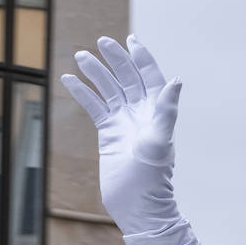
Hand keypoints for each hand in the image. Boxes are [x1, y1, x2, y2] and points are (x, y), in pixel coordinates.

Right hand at [61, 35, 182, 235]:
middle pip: (128, 78)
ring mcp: (124, 122)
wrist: (137, 204)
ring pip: (110, 90)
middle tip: (102, 42)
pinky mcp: (108, 133)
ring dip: (97, 73)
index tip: (130, 40)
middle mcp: (142, 114)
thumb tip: (176, 81)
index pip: (151, 78)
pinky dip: (83, 93)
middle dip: (116, 60)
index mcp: (157, 113)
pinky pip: (95, 107)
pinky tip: (69, 80)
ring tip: (80, 56)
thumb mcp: (159, 141)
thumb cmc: (152, 177)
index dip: (142, 58)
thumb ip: (167, 111)